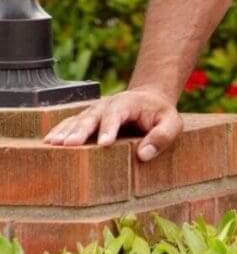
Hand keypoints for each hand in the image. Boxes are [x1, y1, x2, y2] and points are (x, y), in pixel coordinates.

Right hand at [42, 87, 181, 162]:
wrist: (149, 99)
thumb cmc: (160, 114)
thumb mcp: (172, 122)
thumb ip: (162, 136)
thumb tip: (144, 155)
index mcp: (128, 103)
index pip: (117, 115)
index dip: (110, 128)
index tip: (104, 143)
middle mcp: (106, 105)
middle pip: (91, 116)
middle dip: (80, 130)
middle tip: (69, 144)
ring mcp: (94, 111)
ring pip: (77, 120)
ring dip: (64, 131)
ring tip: (53, 144)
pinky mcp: (86, 119)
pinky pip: (70, 123)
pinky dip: (59, 131)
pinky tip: (48, 142)